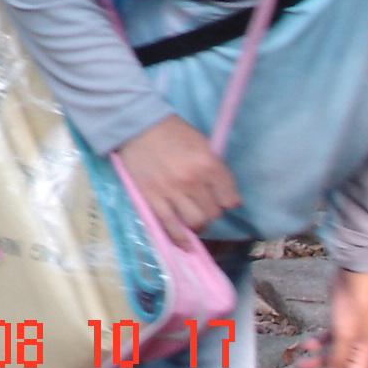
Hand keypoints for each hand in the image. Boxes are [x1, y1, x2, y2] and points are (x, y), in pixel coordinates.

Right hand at [115, 115, 239, 244]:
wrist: (137, 125)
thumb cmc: (173, 132)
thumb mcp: (202, 143)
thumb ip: (215, 168)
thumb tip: (225, 193)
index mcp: (208, 164)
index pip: (230, 199)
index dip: (227, 201)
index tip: (221, 199)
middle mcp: (192, 180)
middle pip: (213, 213)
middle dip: (211, 211)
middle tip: (203, 205)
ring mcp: (171, 191)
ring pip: (195, 222)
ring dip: (197, 223)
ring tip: (192, 218)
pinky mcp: (151, 197)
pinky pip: (169, 225)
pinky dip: (179, 238)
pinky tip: (184, 243)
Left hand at [298, 268, 367, 367]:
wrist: (352, 280)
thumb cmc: (352, 307)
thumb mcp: (344, 335)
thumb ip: (339, 357)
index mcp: (365, 353)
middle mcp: (359, 347)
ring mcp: (349, 335)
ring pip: (333, 355)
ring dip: (318, 360)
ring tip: (299, 365)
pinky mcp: (339, 324)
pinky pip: (327, 340)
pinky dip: (316, 344)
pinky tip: (305, 344)